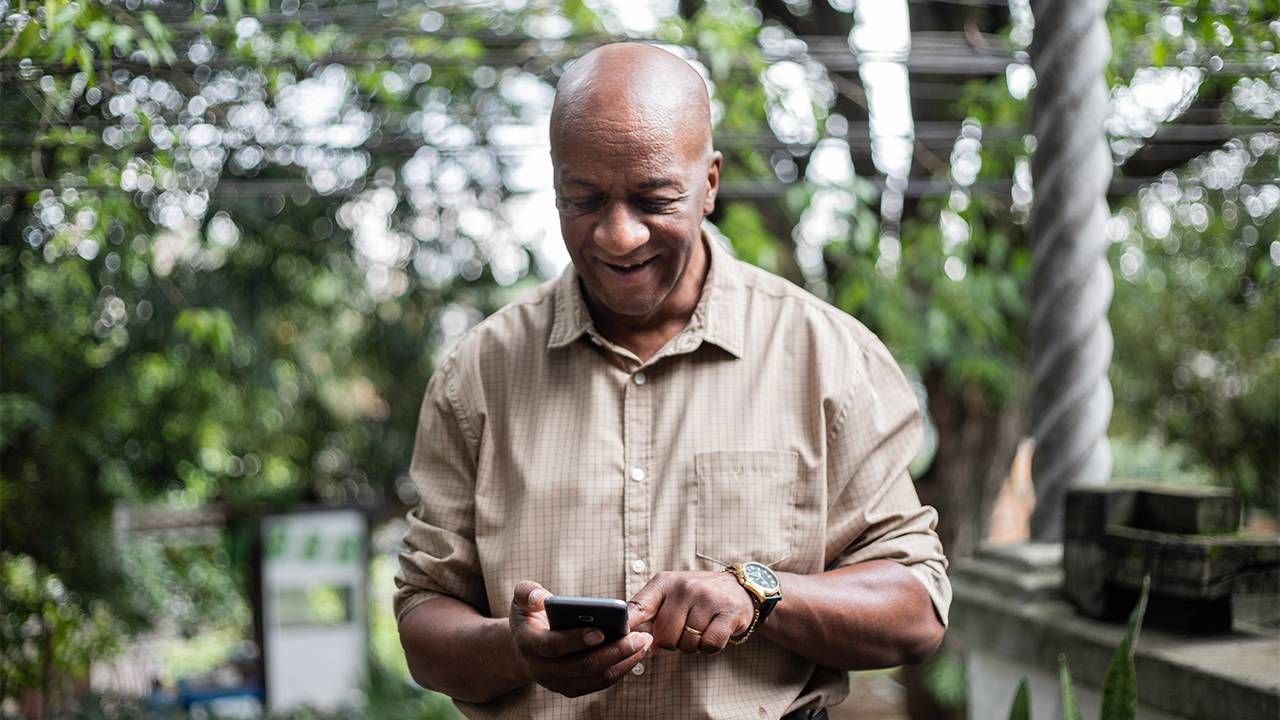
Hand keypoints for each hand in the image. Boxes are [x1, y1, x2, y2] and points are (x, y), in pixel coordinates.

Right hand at [508, 581, 653, 697]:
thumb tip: (541, 599)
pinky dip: (620, 669)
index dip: (577, 639)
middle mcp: (542, 669)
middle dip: (614, 652)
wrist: (522, 648)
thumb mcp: (521, 599)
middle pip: (582, 666)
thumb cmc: (529, 615)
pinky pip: (600, 683)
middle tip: (640, 637)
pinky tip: (636, 653)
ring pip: (595, 677)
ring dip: (623, 662)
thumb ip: (527, 593)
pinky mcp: (571, 689)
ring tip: (644, 642)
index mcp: (529, 644)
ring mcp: (557, 682)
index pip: (554, 646)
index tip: (602, 630)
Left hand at [626, 571, 754, 654]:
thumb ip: (648, 613)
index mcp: (664, 582)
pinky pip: (709, 646)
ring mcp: (708, 598)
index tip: (620, 638)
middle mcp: (685, 587)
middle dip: (672, 642)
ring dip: (692, 645)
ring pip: (687, 644)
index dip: (627, 626)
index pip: (638, 607)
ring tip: (700, 627)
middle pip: (664, 637)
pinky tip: (713, 631)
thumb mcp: (670, 595)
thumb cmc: (697, 597)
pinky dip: (710, 647)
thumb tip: (630, 639)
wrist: (738, 589)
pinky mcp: (729, 612)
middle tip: (684, 629)